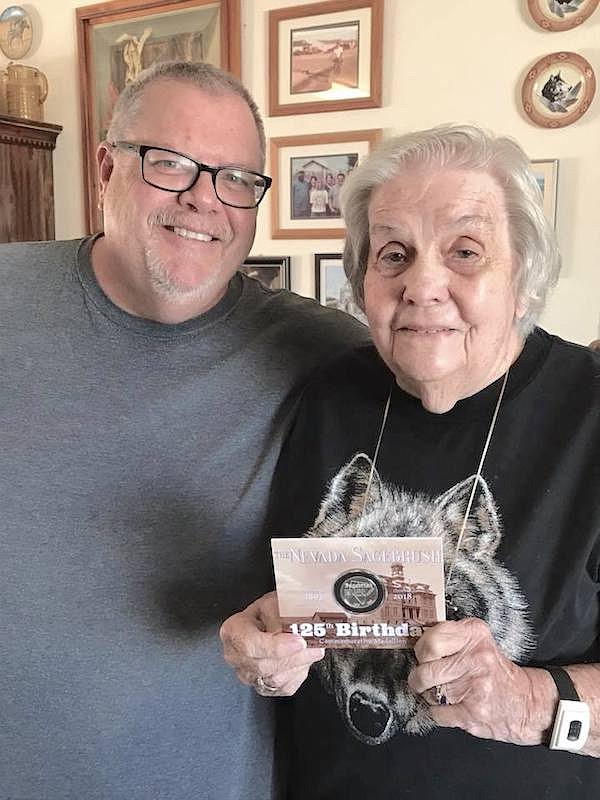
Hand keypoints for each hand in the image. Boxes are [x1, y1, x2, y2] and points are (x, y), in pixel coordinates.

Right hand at [220, 591, 323, 696]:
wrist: (270, 618)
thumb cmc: (270, 609)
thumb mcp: (274, 602)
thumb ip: (281, 615)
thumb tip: (295, 630)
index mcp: (233, 631)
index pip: (250, 645)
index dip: (275, 647)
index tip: (298, 641)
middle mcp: (236, 656)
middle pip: (263, 666)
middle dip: (294, 657)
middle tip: (315, 646)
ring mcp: (248, 674)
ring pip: (275, 679)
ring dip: (299, 665)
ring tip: (314, 650)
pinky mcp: (263, 687)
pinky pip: (284, 688)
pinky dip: (298, 674)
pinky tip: (304, 660)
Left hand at [408, 618, 551, 745]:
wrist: (527, 703)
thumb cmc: (497, 672)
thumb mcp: (480, 642)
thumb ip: (452, 637)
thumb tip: (417, 640)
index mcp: (476, 635)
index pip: (432, 639)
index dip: (421, 649)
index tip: (424, 655)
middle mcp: (476, 659)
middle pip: (426, 668)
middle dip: (418, 676)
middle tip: (424, 678)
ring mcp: (474, 687)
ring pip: (429, 692)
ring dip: (430, 695)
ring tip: (441, 693)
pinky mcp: (473, 713)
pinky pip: (437, 713)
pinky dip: (439, 713)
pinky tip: (451, 707)